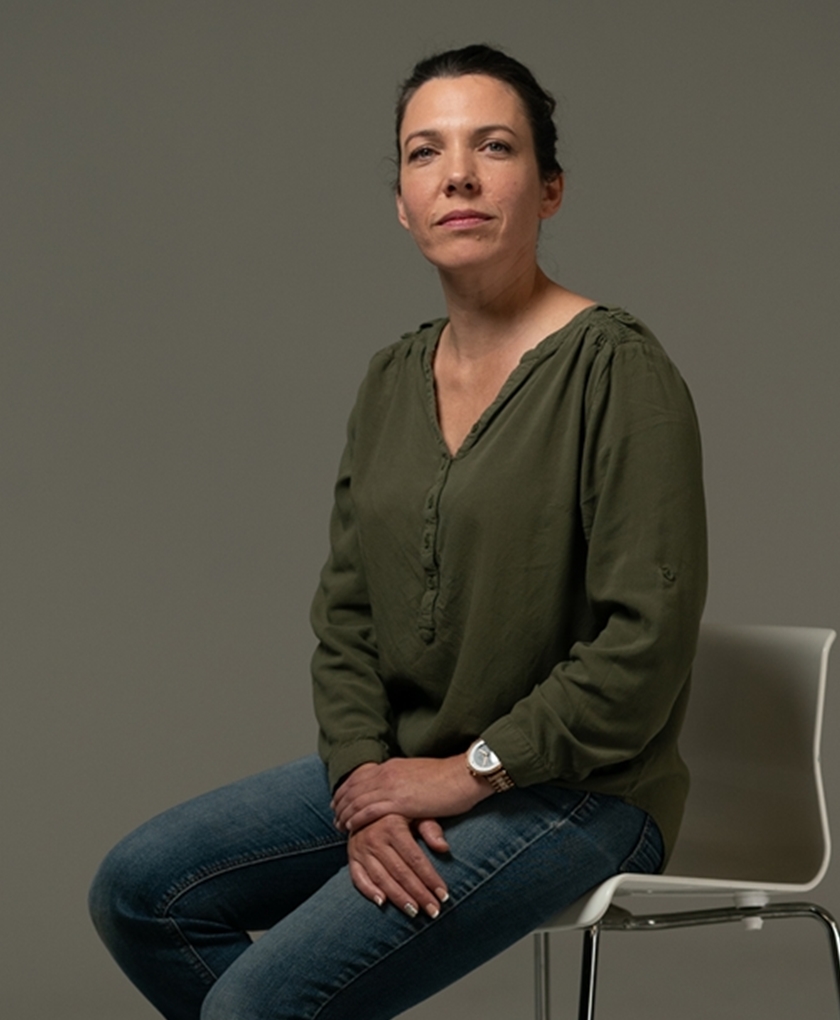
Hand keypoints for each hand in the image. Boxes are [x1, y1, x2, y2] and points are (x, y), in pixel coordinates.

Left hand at [331, 756, 491, 832]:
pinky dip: (356, 818)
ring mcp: (392, 786)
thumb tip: (400, 788)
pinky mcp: (399, 801)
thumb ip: (406, 782)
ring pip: (358, 799)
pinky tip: (349, 825)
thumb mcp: (420, 776)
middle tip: (333, 813)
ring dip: (345, 811)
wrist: (463, 776)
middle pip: (355, 787)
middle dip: (341, 800)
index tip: (340, 798)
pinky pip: (369, 810)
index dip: (348, 788)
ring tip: (337, 823)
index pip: (362, 776)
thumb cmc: (449, 779)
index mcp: (393, 766)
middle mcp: (388, 773)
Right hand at [347, 814, 450, 917]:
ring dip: (398, 898)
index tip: (444, 895)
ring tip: (415, 913)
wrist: (366, 805)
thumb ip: (430, 828)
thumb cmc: (399, 812)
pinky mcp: (352, 857)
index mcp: (393, 826)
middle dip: (419, 894)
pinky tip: (382, 903)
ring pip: (381, 878)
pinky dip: (368, 891)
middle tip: (434, 911)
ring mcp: (361, 849)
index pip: (415, 859)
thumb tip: (444, 848)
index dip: (430, 878)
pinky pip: (358, 877)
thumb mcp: (416, 812)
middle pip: (400, 872)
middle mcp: (375, 838)